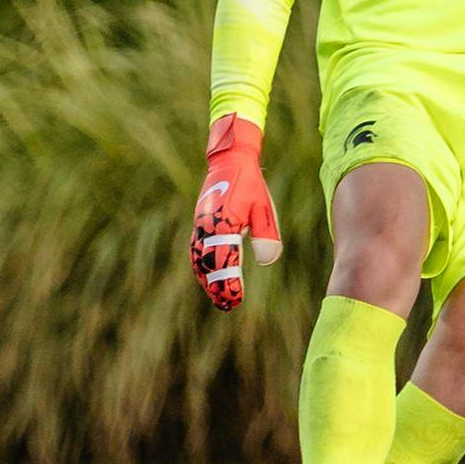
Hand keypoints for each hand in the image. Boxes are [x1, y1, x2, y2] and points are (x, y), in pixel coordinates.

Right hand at [189, 114, 281, 311]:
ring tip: (217, 296)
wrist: (230, 159)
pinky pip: (196, 248)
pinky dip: (201, 264)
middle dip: (215, 285)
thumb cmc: (250, 184)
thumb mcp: (263, 207)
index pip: (224, 260)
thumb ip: (266, 233)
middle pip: (207, 263)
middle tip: (227, 304)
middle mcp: (207, 225)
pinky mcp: (200, 222)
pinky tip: (208, 275)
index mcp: (223, 223)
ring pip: (198, 257)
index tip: (236, 298)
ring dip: (206, 278)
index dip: (229, 281)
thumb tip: (267, 261)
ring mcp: (200, 224)